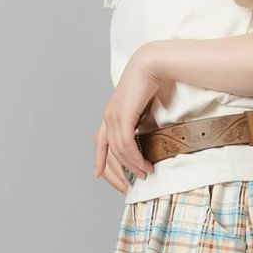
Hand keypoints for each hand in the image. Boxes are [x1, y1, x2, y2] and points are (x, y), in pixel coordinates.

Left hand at [94, 44, 162, 193]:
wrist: (152, 64)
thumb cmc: (151, 84)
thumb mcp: (141, 108)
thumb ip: (138, 123)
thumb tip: (145, 139)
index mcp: (110, 115)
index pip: (99, 144)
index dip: (100, 162)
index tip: (102, 176)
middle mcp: (108, 117)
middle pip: (106, 154)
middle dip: (116, 174)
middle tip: (128, 188)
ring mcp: (113, 116)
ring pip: (119, 152)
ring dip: (132, 167)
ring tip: (145, 175)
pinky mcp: (123, 115)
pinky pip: (126, 144)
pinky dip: (135, 158)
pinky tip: (143, 165)